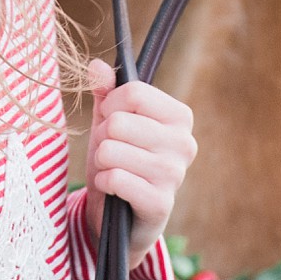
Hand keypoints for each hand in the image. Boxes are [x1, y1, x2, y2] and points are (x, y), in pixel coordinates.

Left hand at [83, 59, 196, 262]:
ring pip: (111, 150)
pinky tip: (112, 188)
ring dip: (101, 161)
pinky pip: (115, 178)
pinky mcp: (160, 203)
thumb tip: (96, 65)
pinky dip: (103, 181)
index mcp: (179, 116)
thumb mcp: (109, 121)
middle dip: (102, 136)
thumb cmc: (118, 158)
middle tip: (110, 150)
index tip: (110, 119)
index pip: (133, 92)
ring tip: (111, 169)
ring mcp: (175, 175)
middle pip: (119, 122)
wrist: (121, 214)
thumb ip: (105, 91)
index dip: (110, 104)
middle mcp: (185, 143)